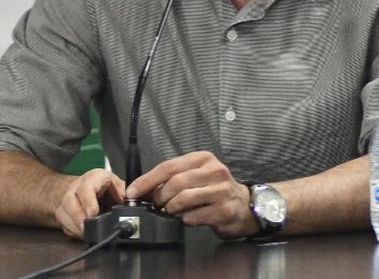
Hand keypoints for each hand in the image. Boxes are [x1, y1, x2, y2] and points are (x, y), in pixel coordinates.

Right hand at [54, 168, 125, 238]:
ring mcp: (67, 198)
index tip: (93, 213)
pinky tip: (79, 233)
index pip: (87, 186)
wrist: (85, 188)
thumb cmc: (103, 187)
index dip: (89, 201)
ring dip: (73, 225)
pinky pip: (62, 221)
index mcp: (93, 178)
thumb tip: (130, 206)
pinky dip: (71, 229)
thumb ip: (124, 194)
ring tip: (84, 233)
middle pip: (70, 199)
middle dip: (78, 216)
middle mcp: (77, 187)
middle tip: (86, 228)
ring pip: (62, 211)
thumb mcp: (118, 186)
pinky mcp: (62, 210)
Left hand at [128, 151, 253, 238]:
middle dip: (159, 197)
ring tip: (170, 212)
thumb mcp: (197, 176)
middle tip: (156, 205)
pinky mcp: (224, 210)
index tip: (133, 191)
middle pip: (175, 183)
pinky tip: (186, 219)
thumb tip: (144, 190)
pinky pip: (194, 216)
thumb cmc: (216, 190)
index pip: (168, 166)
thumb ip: (174, 179)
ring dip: (171, 209)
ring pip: (183, 199)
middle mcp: (214, 171)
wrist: (245, 207)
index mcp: (203, 159)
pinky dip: (184, 220)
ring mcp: (221, 190)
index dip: (147, 180)